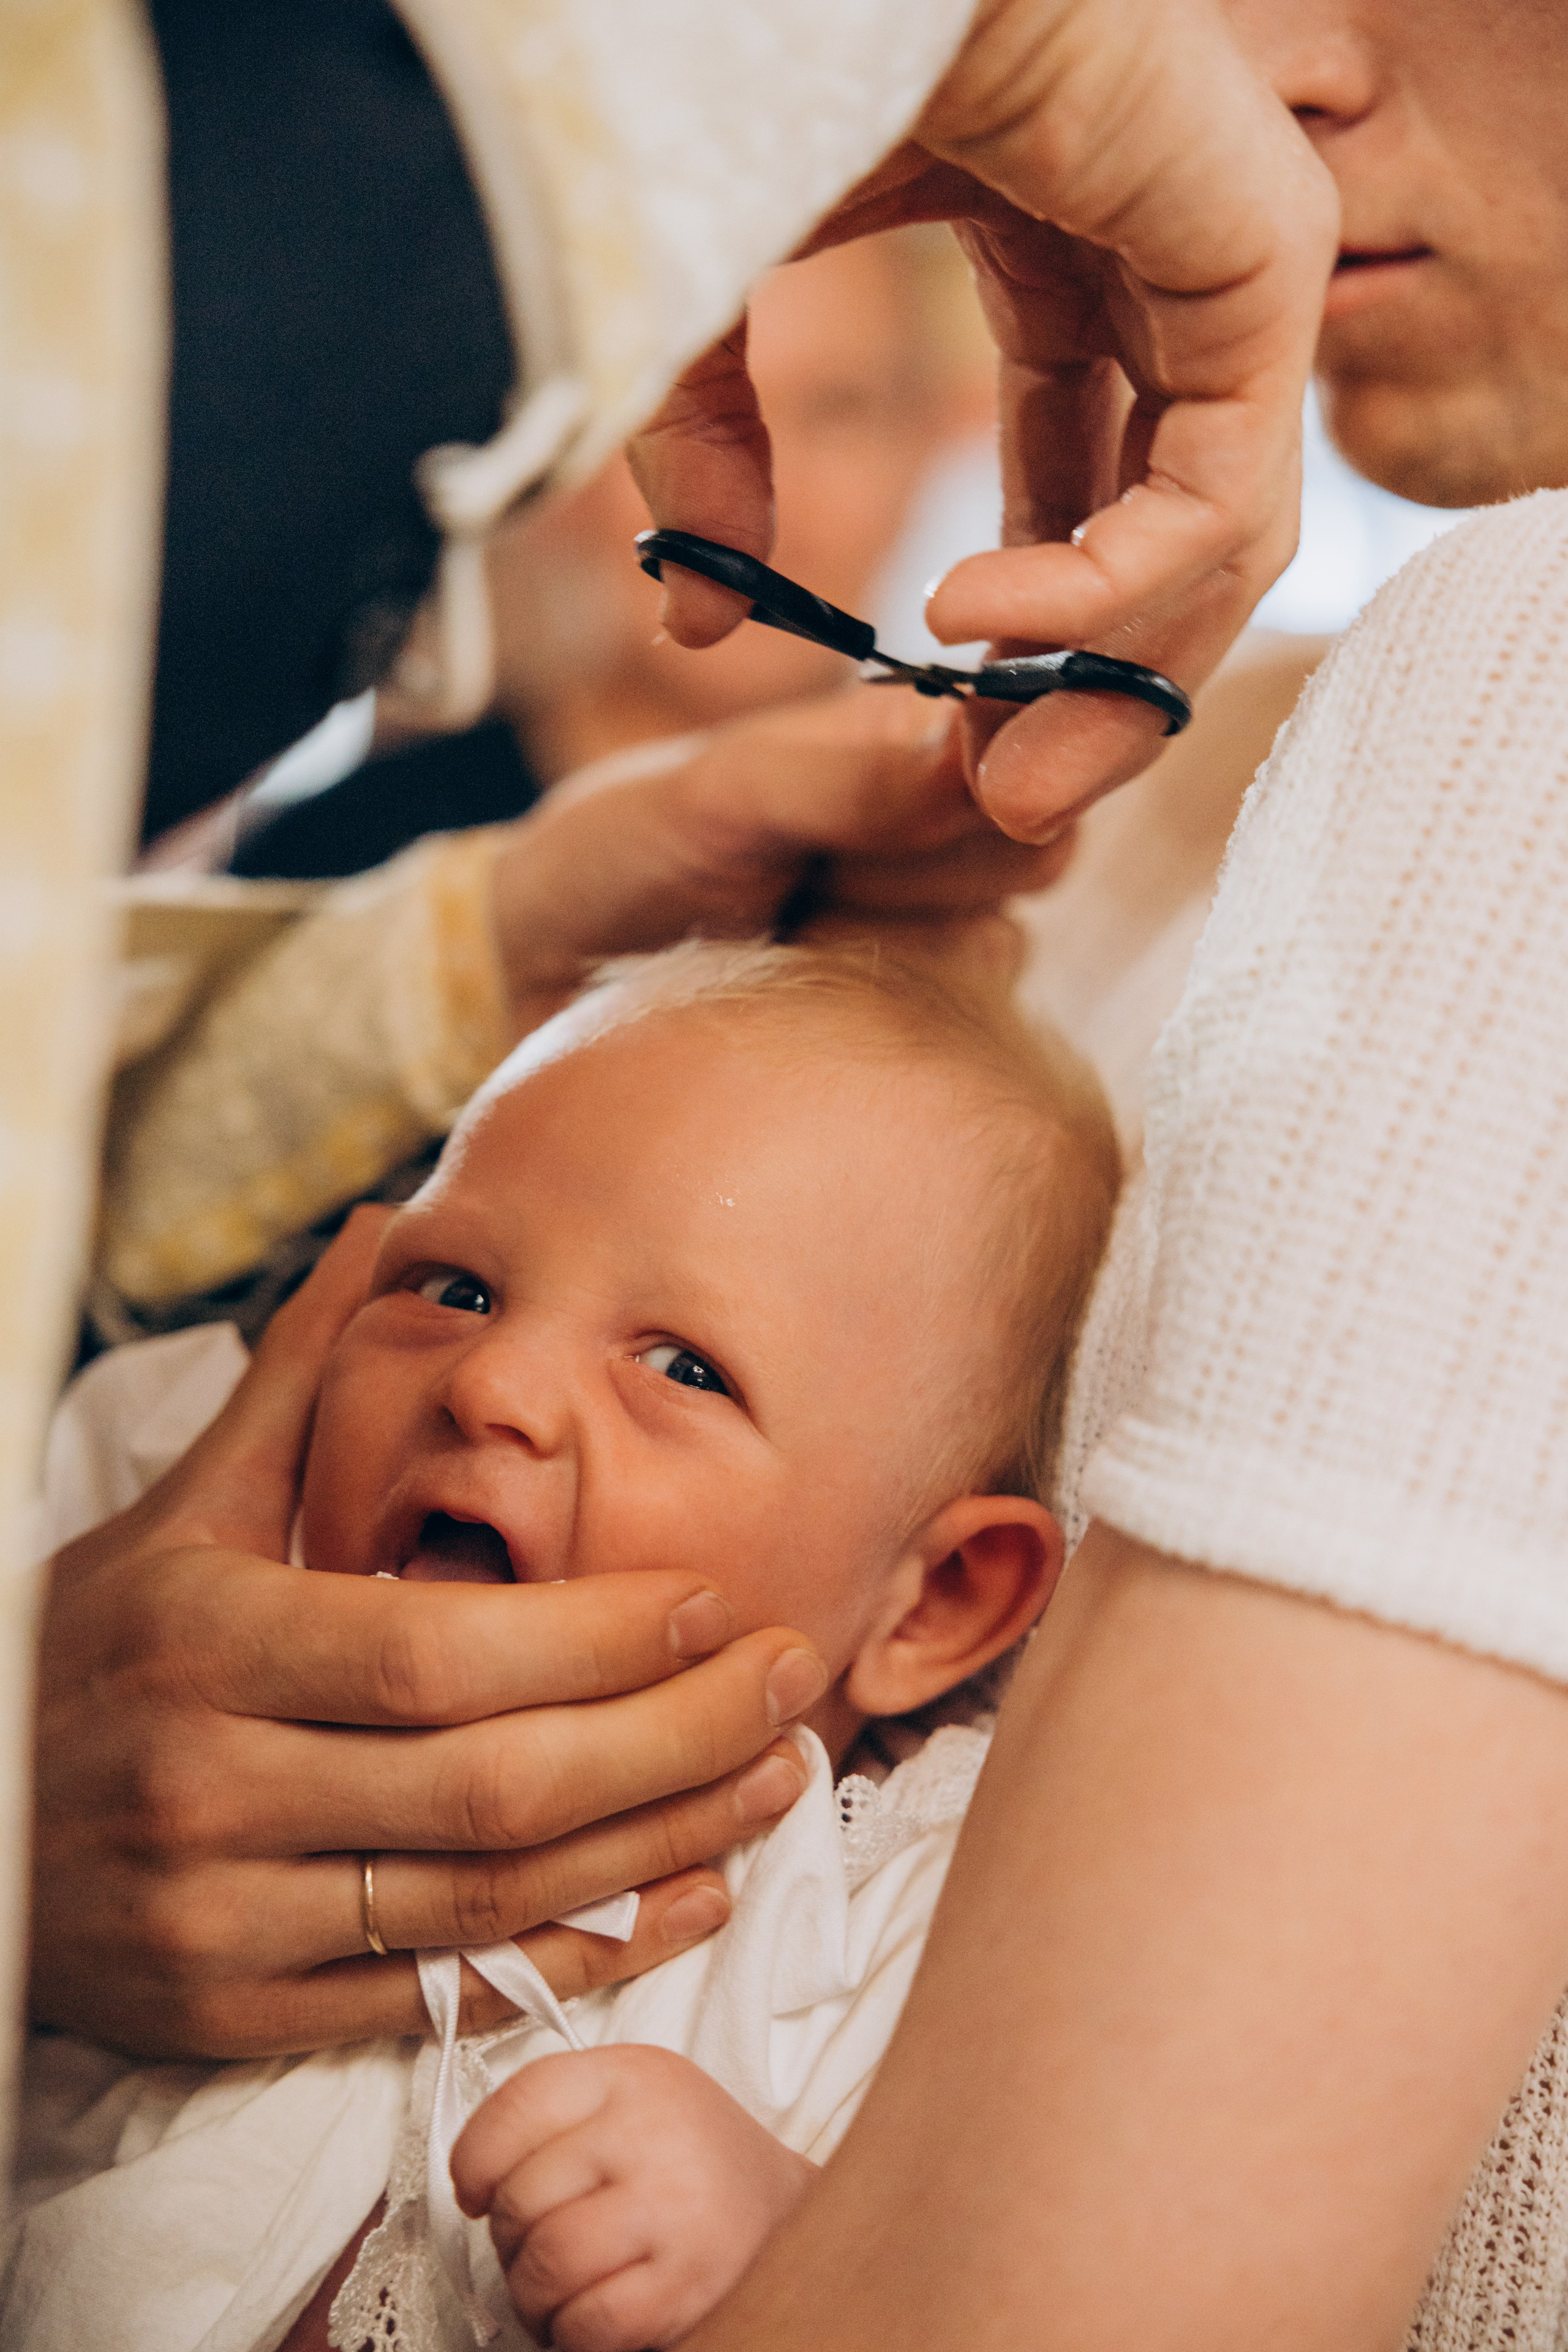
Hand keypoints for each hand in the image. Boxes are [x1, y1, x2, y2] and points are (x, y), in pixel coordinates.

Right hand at [31, 1212, 821, 2058]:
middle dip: (671, 1740)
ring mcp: (224, 1919)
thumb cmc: (87, 1649)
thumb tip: (387, 1231)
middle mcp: (214, 1790)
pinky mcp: (236, 2015)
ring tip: (777, 1782)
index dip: (592, 1637)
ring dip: (659, 1846)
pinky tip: (684, 1898)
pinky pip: (442, 1993)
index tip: (713, 1602)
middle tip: (793, 1684)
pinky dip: (579, 1953)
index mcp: (205, 1643)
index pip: (438, 1654)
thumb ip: (297, 1382)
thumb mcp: (178, 1510)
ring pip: (486, 1898)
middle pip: (490, 1785)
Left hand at [453, 2045, 815, 2350]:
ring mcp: (671, 2208)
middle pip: (522, 2196)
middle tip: (538, 2248)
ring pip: (544, 2264)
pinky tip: (592, 2316)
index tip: (477, 2193)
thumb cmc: (690, 2163)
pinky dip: (571, 2334)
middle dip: (513, 2241)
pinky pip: (585, 2323)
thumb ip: (559, 2116)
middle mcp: (652, 2131)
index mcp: (633, 2074)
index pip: (518, 2104)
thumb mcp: (633, 2100)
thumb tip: (471, 2177)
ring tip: (560, 2288)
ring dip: (534, 2296)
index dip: (475, 2160)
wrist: (786, 2219)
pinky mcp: (684, 2286)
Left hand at [487, 685, 1070, 1038]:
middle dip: (928, 870)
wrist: (547, 986)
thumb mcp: (712, 795)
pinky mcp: (912, 1029)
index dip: (999, 774)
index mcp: (896, 741)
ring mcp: (928, 934)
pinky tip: (799, 1001)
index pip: (1028, 741)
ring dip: (891, 949)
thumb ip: (841, 775)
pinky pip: (959, 1031)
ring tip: (788, 936)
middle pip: (1036, 849)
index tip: (923, 803)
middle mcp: (934, 832)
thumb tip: (976, 761)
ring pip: (1000, 945)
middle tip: (813, 874)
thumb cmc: (617, 861)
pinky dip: (881, 1020)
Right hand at [628, 0, 1336, 842]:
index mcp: (1061, 255)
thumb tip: (703, 623)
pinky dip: (1104, 584)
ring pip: (1216, 535)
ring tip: (1001, 761)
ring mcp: (1230, 256)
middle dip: (1092, 689)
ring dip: (1109, 673)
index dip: (1030, 631)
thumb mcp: (707, 320)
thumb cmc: (749, 75)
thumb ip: (719, 468)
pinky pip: (1219, 486)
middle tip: (1009, 809)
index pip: (1087, 482)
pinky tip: (975, 625)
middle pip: (1170, 533)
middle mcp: (1160, 266)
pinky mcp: (1263, 256)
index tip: (955, 743)